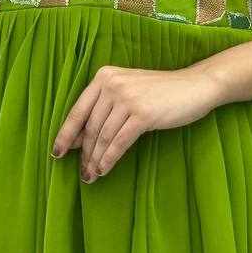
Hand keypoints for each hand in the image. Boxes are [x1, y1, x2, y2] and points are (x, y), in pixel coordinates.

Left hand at [51, 61, 222, 181]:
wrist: (194, 86)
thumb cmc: (159, 93)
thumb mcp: (128, 92)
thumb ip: (103, 108)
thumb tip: (77, 139)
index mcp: (104, 76)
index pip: (78, 110)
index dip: (66, 134)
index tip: (57, 153)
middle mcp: (112, 84)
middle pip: (91, 127)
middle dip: (84, 154)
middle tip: (82, 173)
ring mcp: (128, 98)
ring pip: (104, 137)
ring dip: (96, 160)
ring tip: (91, 176)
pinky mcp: (143, 114)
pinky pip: (119, 142)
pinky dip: (110, 158)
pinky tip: (104, 170)